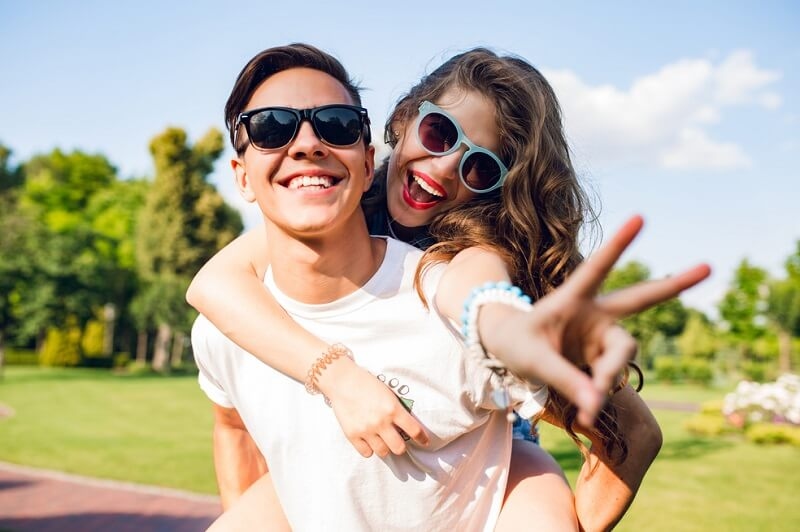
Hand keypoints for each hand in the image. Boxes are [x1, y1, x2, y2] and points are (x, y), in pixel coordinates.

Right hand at [318, 358, 429, 457]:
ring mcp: (366, 430)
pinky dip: (369, 448)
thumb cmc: (367, 384)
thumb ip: (397, 410)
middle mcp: (381, 422)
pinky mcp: (352, 435)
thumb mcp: (388, 393)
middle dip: (400, 446)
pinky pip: (366, 453)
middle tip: (397, 441)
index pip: (414, 430)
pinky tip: (369, 440)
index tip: (425, 442)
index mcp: (393, 409)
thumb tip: (406, 428)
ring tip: (382, 440)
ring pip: (383, 452)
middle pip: (399, 448)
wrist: (343, 381)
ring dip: (385, 447)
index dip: (422, 439)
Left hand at [488, 215, 709, 426]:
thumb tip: (597, 403)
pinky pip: (610, 379)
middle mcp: (595, 313)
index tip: (641, 218)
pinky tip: (585, 414)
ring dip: (608, 376)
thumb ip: (565, 379)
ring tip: (588, 405)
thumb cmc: (517, 344)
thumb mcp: (533, 360)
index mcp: (573, 298)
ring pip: (622, 354)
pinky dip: (598, 396)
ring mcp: (602, 336)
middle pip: (640, 298)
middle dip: (674, 285)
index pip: (598, 268)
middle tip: (708, 266)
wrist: (511, 353)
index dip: (619, 245)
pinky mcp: (602, 357)